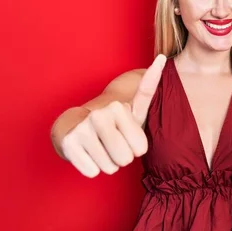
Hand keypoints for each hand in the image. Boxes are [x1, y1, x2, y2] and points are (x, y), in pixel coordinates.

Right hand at [61, 54, 166, 176]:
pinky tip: (87, 154)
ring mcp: (82, 130)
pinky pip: (92, 172)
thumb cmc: (112, 121)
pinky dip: (92, 168)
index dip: (135, 148)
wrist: (73, 126)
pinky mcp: (69, 145)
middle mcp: (99, 116)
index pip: (140, 149)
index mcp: (118, 108)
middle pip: (125, 159)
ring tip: (100, 148)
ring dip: (106, 163)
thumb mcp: (133, 109)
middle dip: (121, 158)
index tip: (126, 136)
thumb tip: (162, 58)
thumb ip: (148, 88)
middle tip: (112, 144)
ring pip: (109, 168)